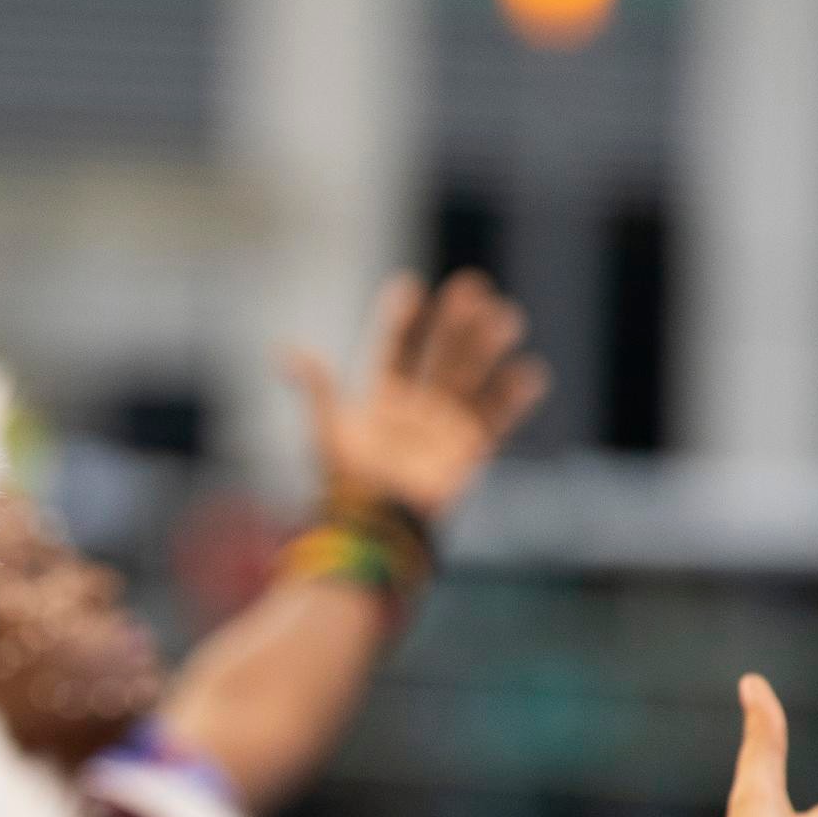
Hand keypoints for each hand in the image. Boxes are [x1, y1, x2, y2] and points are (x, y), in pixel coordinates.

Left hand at [283, 269, 548, 523]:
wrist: (373, 530)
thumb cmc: (347, 485)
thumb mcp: (328, 433)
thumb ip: (318, 390)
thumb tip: (287, 350)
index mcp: (382, 399)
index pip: (394, 349)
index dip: (401, 320)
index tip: (410, 287)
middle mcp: (417, 408)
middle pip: (440, 356)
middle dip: (456, 323)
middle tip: (472, 286)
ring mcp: (444, 427)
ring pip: (470, 379)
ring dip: (487, 348)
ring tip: (505, 316)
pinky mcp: (467, 451)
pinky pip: (495, 421)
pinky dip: (512, 400)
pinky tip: (531, 372)